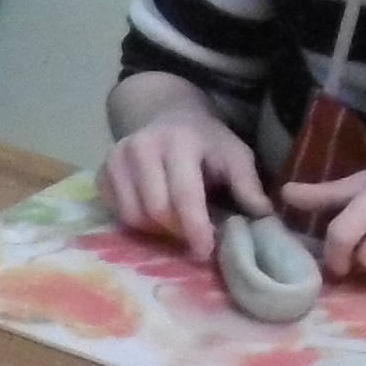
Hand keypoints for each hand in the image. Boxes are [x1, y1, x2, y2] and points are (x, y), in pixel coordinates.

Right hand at [98, 104, 268, 245]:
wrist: (165, 114)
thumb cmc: (204, 140)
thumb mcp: (233, 153)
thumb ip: (246, 183)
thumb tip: (263, 216)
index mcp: (179, 142)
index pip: (184, 194)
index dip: (195, 227)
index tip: (204, 251)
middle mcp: (142, 147)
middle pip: (156, 210)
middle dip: (177, 230)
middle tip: (193, 235)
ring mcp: (116, 159)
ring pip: (133, 216)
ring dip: (156, 229)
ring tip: (175, 223)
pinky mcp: (101, 172)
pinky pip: (117, 213)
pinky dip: (137, 222)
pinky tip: (153, 213)